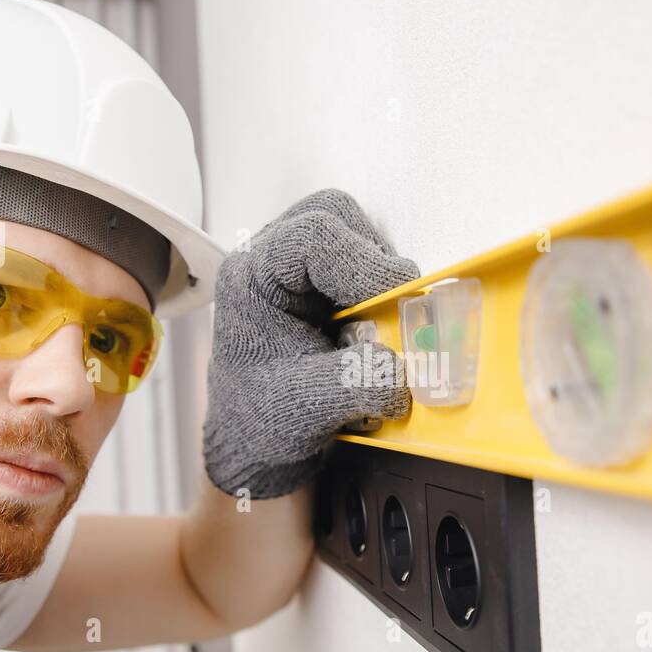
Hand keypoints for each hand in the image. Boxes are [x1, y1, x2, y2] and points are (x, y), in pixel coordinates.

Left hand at [202, 189, 418, 498]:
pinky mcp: (324, 278)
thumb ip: (354, 384)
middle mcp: (271, 258)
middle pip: (335, 217)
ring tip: (373, 331)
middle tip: (387, 309)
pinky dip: (381, 293)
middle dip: (373, 261)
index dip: (363, 263)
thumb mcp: (305, 409)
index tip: (396, 301)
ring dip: (380, 280)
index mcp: (251, 278)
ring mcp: (298, 264)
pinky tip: (370, 332)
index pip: (312, 238)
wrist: (256, 434)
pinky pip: (367, 262)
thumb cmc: (262, 417)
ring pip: (357, 234)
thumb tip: (401, 366)